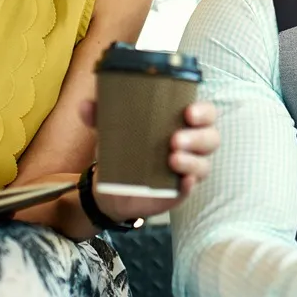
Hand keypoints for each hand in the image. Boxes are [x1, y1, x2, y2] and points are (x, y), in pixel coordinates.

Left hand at [80, 100, 219, 220]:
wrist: (111, 186)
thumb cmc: (123, 148)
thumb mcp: (112, 129)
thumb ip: (100, 115)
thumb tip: (85, 105)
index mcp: (181, 123)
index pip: (206, 113)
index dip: (204, 111)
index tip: (189, 112)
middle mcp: (191, 145)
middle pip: (211, 138)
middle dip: (198, 137)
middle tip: (175, 139)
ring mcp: (187, 169)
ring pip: (203, 164)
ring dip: (192, 161)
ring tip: (172, 159)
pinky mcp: (180, 191)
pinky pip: (191, 188)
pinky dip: (189, 184)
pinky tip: (182, 182)